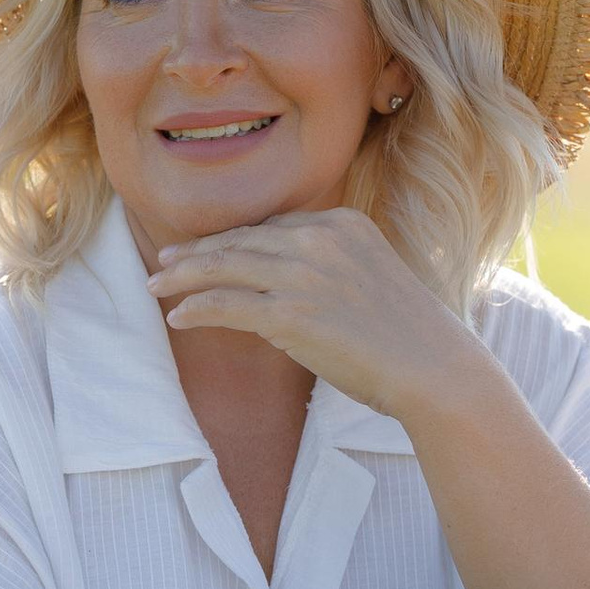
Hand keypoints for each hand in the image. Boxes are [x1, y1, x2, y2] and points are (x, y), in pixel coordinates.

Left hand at [147, 205, 483, 423]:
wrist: (432, 366)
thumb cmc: (406, 332)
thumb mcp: (370, 273)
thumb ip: (328, 262)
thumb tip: (278, 277)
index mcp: (341, 222)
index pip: (270, 227)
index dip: (230, 239)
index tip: (204, 249)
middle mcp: (319, 239)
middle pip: (240, 240)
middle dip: (196, 253)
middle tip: (164, 262)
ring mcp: (303, 274)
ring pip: (225, 267)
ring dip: (183, 277)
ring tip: (157, 285)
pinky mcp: (291, 313)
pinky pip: (227, 305)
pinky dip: (196, 308)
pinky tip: (178, 316)